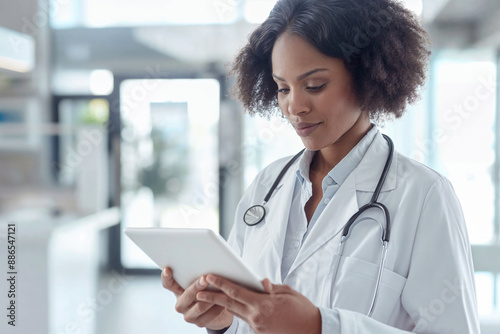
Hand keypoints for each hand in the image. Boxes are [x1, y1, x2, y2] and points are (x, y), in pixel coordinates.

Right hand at [161, 267, 233, 329]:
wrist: (218, 309)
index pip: (168, 284)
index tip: (167, 269)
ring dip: (211, 297)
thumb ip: (200, 274)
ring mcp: (189, 315)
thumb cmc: (209, 289)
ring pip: (200, 306)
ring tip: (220, 288)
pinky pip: (210, 315)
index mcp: (178, 291)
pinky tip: (225, 300)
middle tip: (204, 278)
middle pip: (186, 296)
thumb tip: (208, 261)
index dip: (166, 277)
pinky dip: (218, 307)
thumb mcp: (202, 282)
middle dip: (196, 286)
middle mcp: (181, 304)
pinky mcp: (200, 323)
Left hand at [196, 275, 321, 333]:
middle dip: (213, 296)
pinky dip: (237, 310)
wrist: (312, 330)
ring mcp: (257, 326)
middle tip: (198, 289)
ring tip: (209, 295)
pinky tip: (231, 303)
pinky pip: (245, 318)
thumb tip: (259, 283)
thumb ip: (270, 287)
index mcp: (263, 305)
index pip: (236, 292)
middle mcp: (257, 317)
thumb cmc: (302, 308)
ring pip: (236, 312)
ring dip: (222, 303)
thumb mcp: (287, 292)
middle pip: (230, 304)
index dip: (221, 283)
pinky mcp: (259, 331)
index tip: (209, 277)